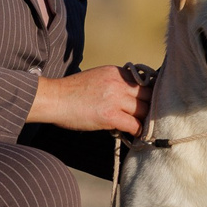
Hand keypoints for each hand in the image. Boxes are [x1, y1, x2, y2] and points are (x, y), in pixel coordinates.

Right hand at [32, 64, 152, 134]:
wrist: (53, 98)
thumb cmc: (71, 91)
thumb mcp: (97, 77)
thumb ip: (115, 82)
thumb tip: (129, 96)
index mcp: (116, 72)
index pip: (145, 81)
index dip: (151, 93)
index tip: (152, 103)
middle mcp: (119, 82)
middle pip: (149, 95)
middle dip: (152, 107)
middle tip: (153, 118)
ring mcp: (115, 98)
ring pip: (145, 110)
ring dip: (146, 120)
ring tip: (146, 128)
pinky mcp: (110, 115)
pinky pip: (134, 124)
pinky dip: (138, 131)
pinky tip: (136, 135)